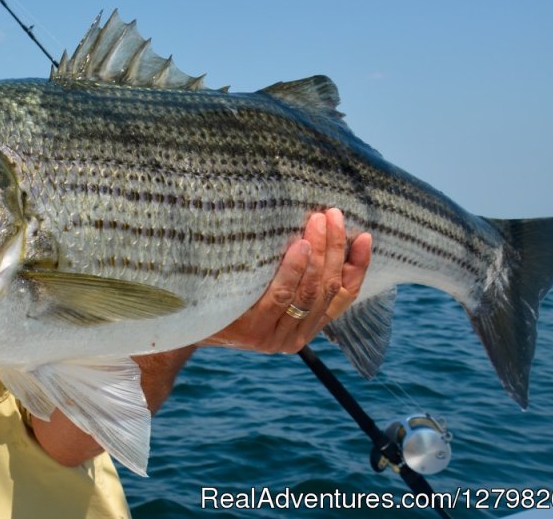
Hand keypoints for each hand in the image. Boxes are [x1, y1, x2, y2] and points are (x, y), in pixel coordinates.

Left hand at [199, 208, 371, 352]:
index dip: (358, 266)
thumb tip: (317, 229)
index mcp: (307, 328)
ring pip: (308, 292)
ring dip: (318, 254)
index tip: (365, 236)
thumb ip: (294, 274)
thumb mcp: (266, 287)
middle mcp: (295, 337)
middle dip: (335, 249)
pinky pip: (280, 295)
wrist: (187, 323)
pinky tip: (298, 247)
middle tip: (332, 215)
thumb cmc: (231, 295)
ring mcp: (273, 337)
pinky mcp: (252, 331)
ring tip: (317, 222)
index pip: (343, 296)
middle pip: (327, 289)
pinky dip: (293, 269)